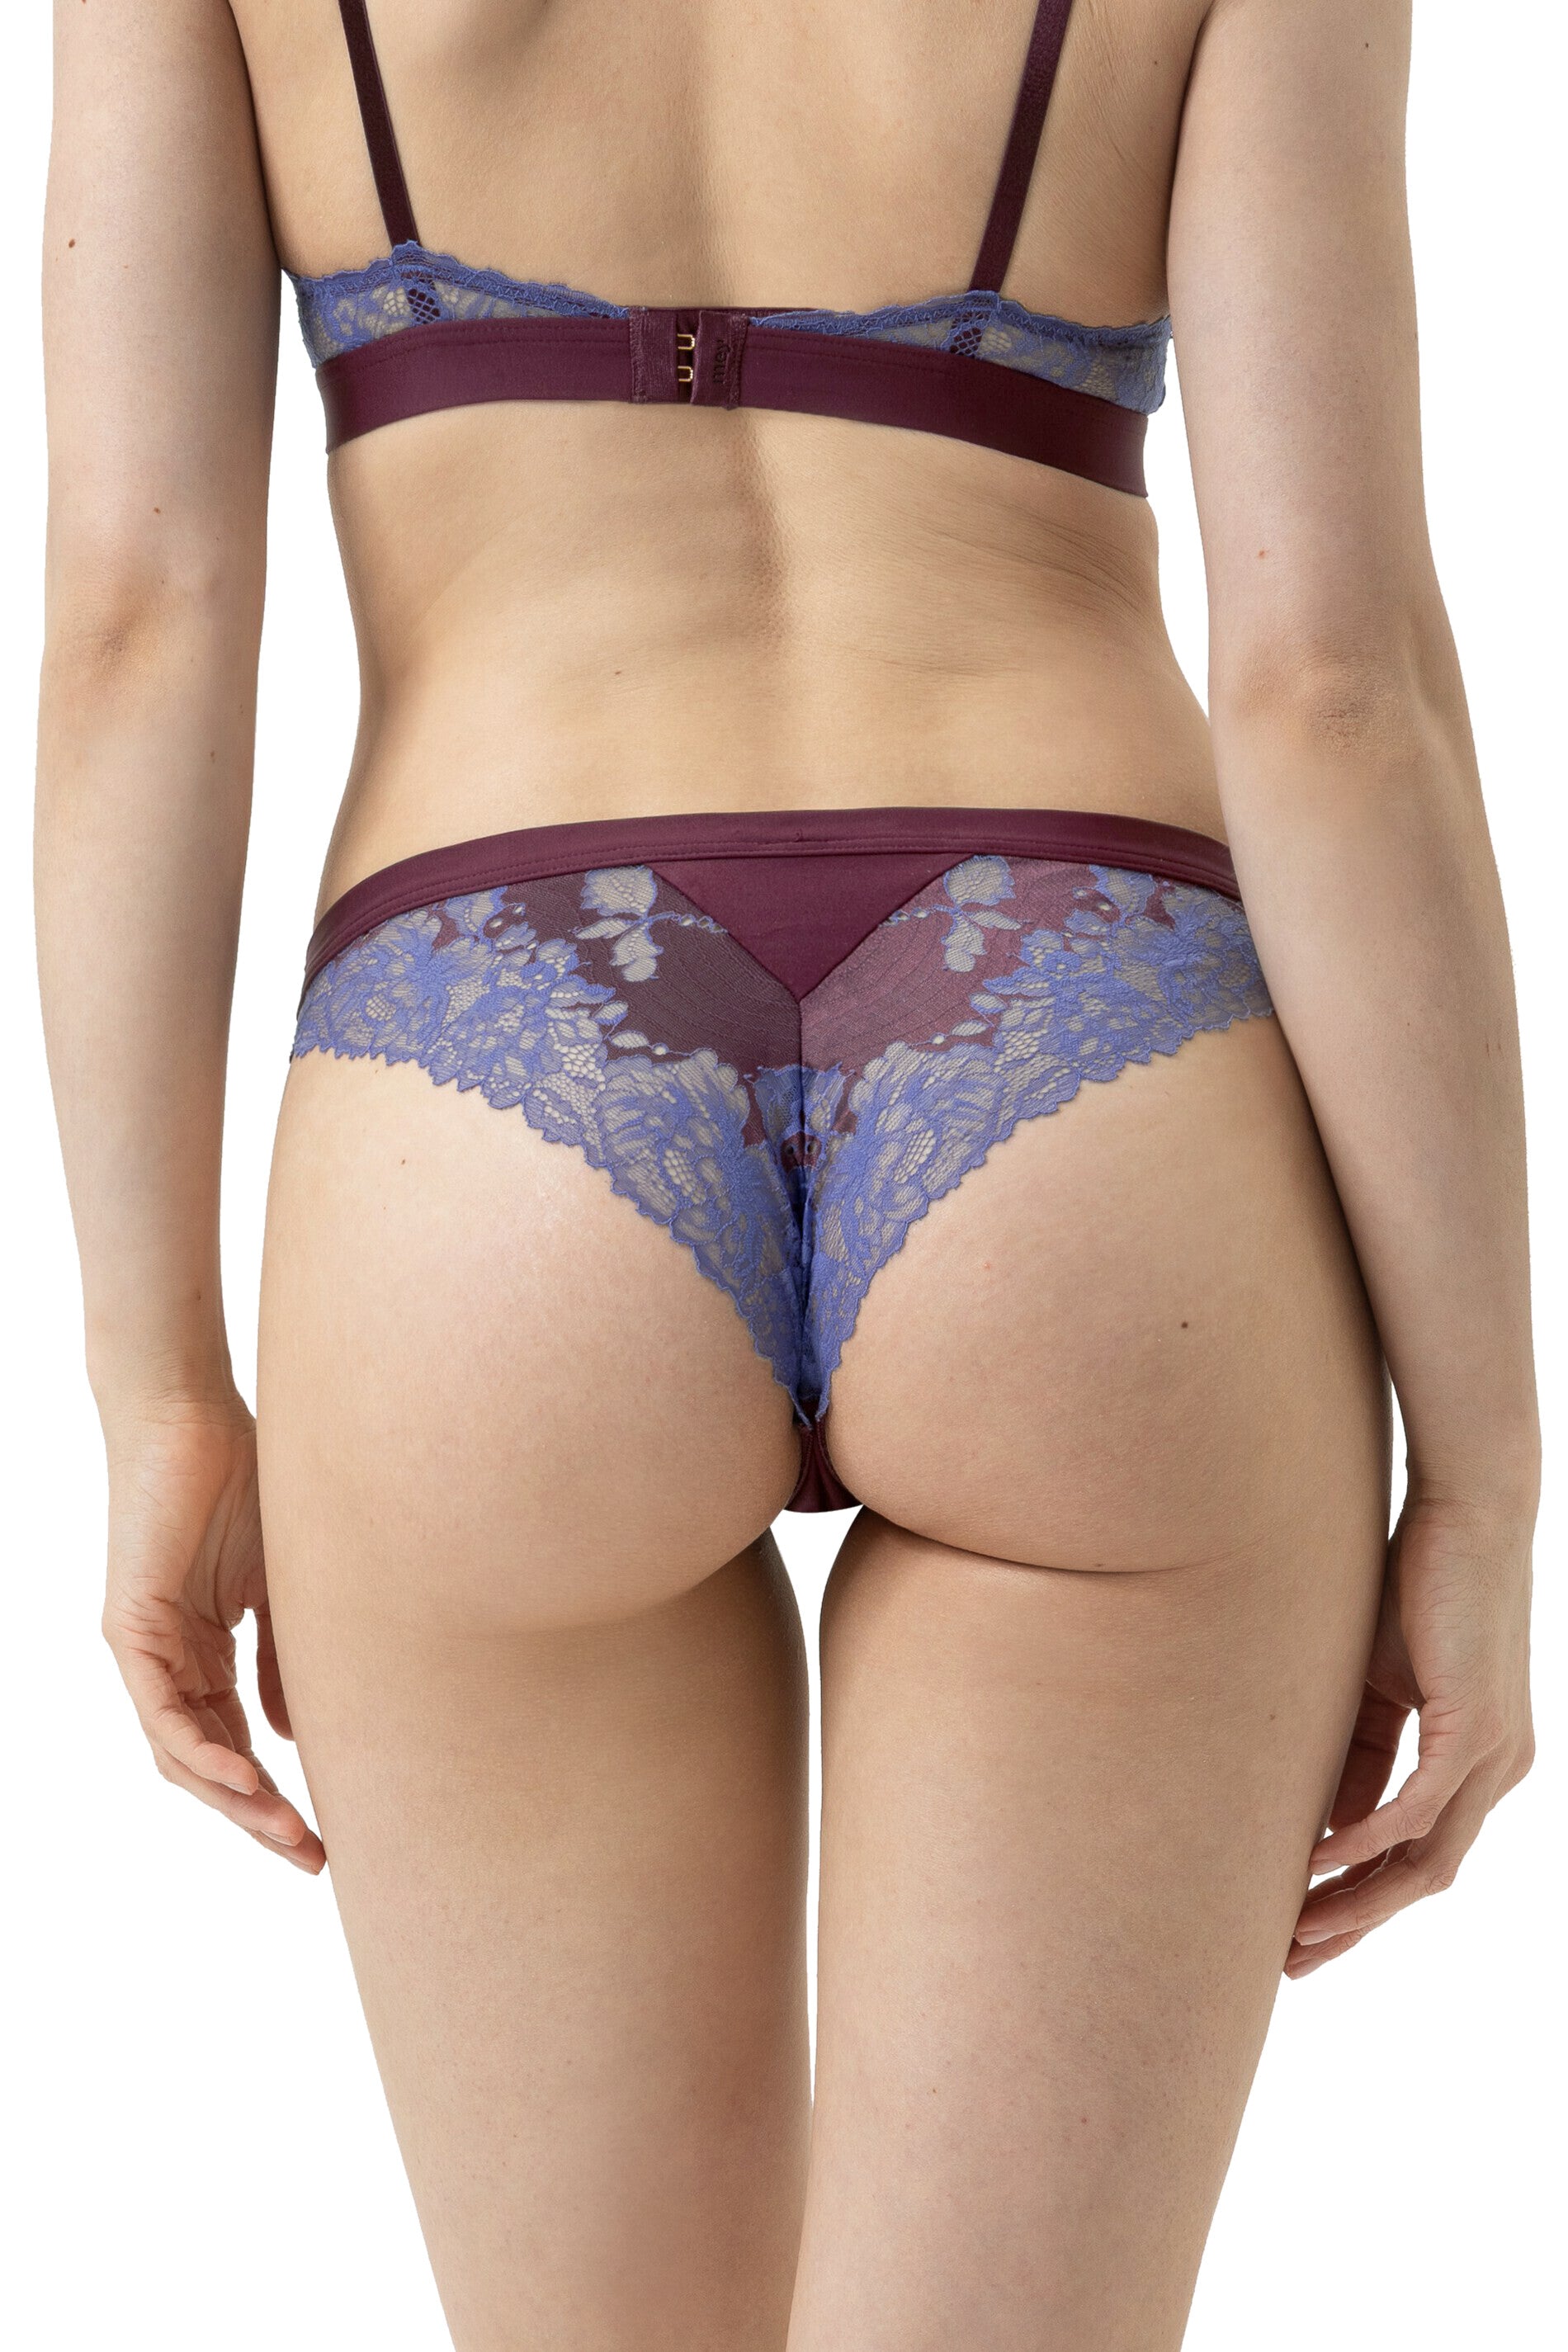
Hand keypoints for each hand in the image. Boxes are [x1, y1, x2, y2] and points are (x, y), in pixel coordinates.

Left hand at [100, 1396, 324, 1872]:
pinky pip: (161, 1712)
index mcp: (202, 1651)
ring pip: (180, 1753)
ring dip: (233, 1800)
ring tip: (287, 1832)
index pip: (235, 1743)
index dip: (276, 1795)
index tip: (326, 1834)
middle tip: (313, 1857)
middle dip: (259, 1818)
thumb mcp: (284, 1585)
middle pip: (207, 1765)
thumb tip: (297, 1736)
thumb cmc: (244, 1481)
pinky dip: (202, 1752)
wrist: (195, 1414)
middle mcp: (167, 1660)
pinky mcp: (129, 1629)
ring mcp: (145, 1648)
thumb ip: (288, 1658)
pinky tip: (247, 1779)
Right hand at [1287, 1493, 1533, 1976]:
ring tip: (1298, 1926)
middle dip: (1356, 1923)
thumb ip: (1356, 1747)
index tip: (1300, 1928)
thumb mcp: (1373, 1681)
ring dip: (1361, 1900)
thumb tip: (1314, 1813)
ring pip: (1428, 1861)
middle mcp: (1496, 1772)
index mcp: (1476, 1762)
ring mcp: (1495, 1758)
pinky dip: (1371, 1842)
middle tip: (1293, 1961)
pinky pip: (1422, 1811)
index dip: (1356, 1896)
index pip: (1413, 1853)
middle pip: (1424, 1877)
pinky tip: (1324, 1861)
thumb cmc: (1418, 1581)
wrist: (1470, 1513)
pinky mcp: (1478, 1730)